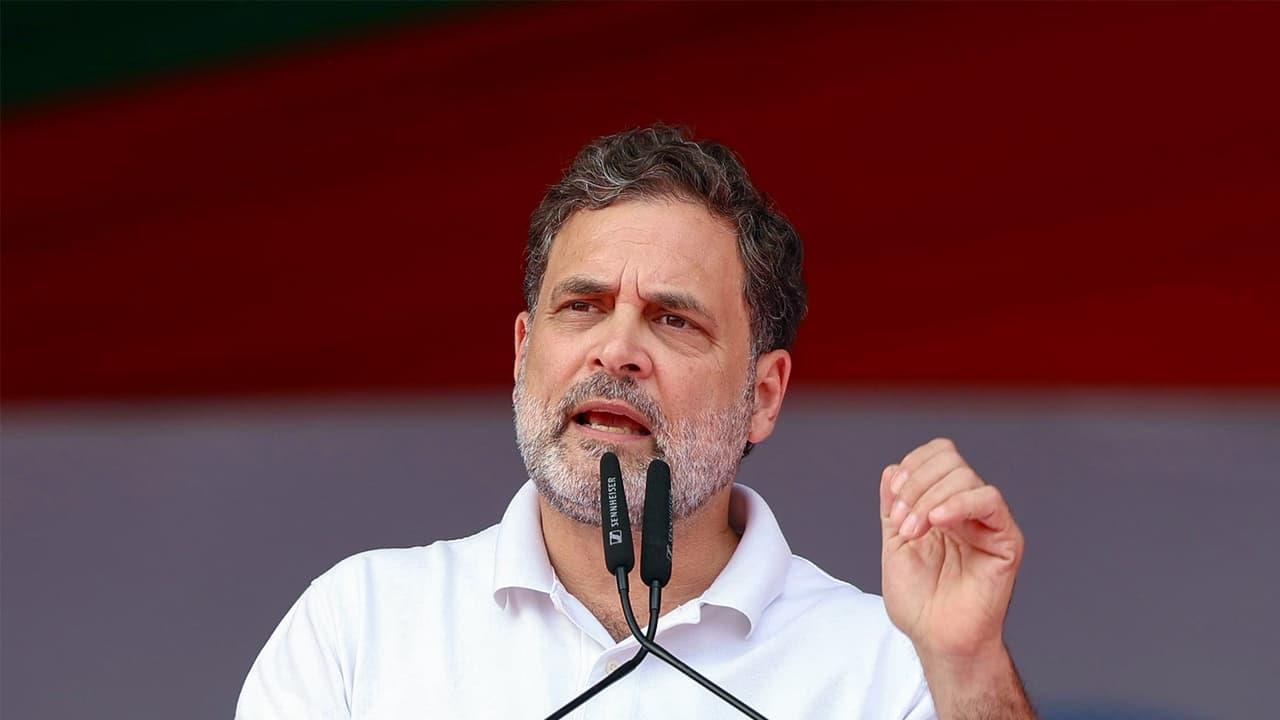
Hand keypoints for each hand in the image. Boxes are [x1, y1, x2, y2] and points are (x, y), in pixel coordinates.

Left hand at [879, 438, 1023, 663]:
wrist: (936, 637)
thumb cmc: (920, 600)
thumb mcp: (895, 542)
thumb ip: (894, 505)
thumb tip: (892, 469)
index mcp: (943, 504)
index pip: (938, 456)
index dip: (913, 465)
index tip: (894, 496)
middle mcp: (968, 508)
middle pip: (950, 459)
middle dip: (916, 484)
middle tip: (901, 522)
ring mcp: (988, 522)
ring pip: (965, 476)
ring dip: (928, 499)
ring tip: (914, 531)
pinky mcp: (1005, 539)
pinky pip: (990, 501)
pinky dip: (958, 503)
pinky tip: (937, 522)